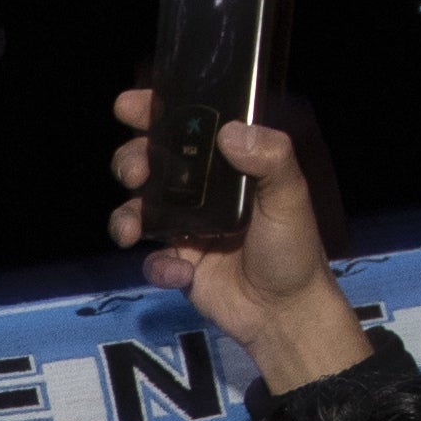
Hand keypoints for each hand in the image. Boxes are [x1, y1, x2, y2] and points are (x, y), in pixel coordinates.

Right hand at [108, 94, 370, 386]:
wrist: (284, 314)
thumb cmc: (293, 249)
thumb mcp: (290, 197)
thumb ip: (271, 158)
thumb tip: (229, 132)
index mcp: (229, 165)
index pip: (188, 127)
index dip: (154, 111)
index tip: (130, 106)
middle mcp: (202, 191)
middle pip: (151, 163)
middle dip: (131, 161)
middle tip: (136, 173)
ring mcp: (185, 227)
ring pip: (138, 209)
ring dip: (126, 214)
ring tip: (132, 229)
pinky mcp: (177, 263)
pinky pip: (151, 258)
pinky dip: (158, 265)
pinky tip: (181, 273)